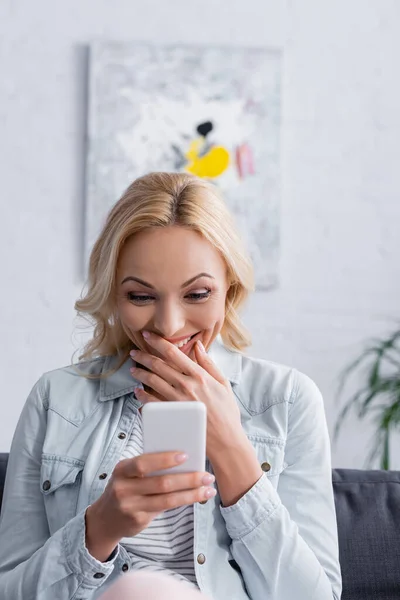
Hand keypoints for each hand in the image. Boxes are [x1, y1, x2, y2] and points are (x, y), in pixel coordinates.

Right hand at [85, 452, 215, 561]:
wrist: (104, 519)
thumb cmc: (124, 488)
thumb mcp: (128, 474)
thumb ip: (147, 468)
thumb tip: (183, 460)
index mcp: (122, 470)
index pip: (144, 463)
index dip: (165, 459)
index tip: (185, 455)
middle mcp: (124, 488)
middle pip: (161, 483)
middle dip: (187, 479)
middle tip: (207, 476)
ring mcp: (131, 506)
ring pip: (167, 500)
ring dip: (191, 494)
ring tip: (208, 489)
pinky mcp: (139, 520)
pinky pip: (165, 509)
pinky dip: (183, 502)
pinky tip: (196, 497)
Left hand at [130, 332, 244, 457]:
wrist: (225, 441)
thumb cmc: (227, 413)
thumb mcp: (223, 384)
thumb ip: (208, 364)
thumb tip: (198, 346)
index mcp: (199, 376)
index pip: (173, 353)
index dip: (158, 342)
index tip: (148, 335)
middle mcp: (186, 386)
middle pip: (158, 365)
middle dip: (143, 356)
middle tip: (134, 352)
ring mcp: (177, 401)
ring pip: (152, 381)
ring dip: (140, 373)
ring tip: (134, 369)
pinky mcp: (171, 415)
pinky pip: (151, 402)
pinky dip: (142, 395)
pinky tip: (138, 391)